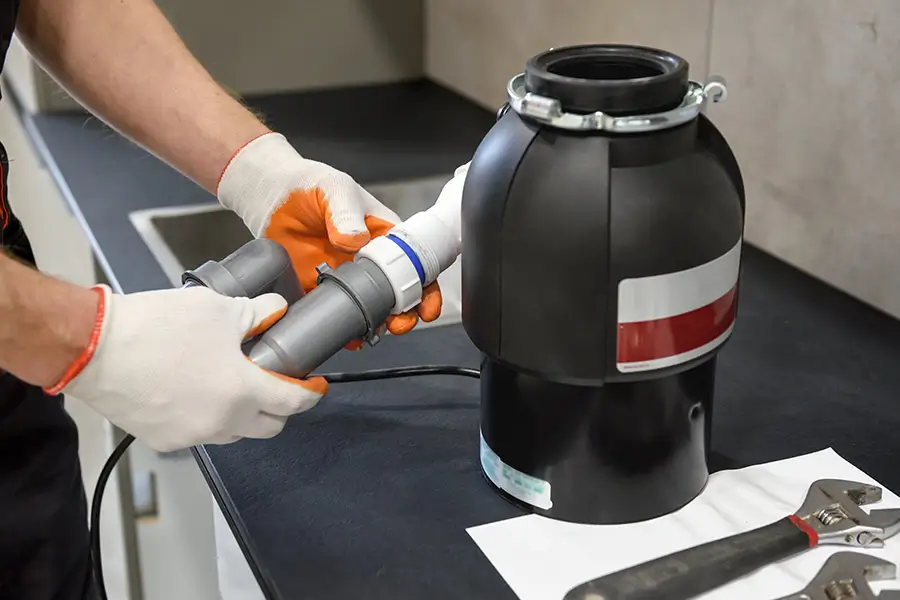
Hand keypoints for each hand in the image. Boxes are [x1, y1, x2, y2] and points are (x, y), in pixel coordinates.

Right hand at [46, 285, 324, 452]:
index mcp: (243, 392)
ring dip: (243, 414)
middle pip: (268, 427)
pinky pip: (200, 434)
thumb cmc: (159, 326)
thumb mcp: (218, 308)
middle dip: (279, 408)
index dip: (309, 393)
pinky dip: (208, 417)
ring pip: (234, 433)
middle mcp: (222, 423)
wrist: (95, 348)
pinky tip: (196, 392)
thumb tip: (275, 312)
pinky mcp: (164, 440)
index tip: (314, 386)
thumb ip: (256, 313)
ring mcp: (192, 437)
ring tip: (230, 383)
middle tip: (274, 382)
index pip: (292, 403)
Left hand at [216, 132, 440, 335]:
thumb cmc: (309, 184)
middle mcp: (368, 260)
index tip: (427, 302)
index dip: (426, 284)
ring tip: (378, 330)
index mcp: (382, 235)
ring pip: (371, 308)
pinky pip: (337, 315)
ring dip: (380, 324)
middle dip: (407, 312)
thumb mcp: (334, 188)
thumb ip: (345, 212)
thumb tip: (354, 240)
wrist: (269, 196)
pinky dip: (346, 329)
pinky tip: (349, 337)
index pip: (414, 263)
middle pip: (398, 292)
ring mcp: (345, 278)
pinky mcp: (320, 290)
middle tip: (402, 322)